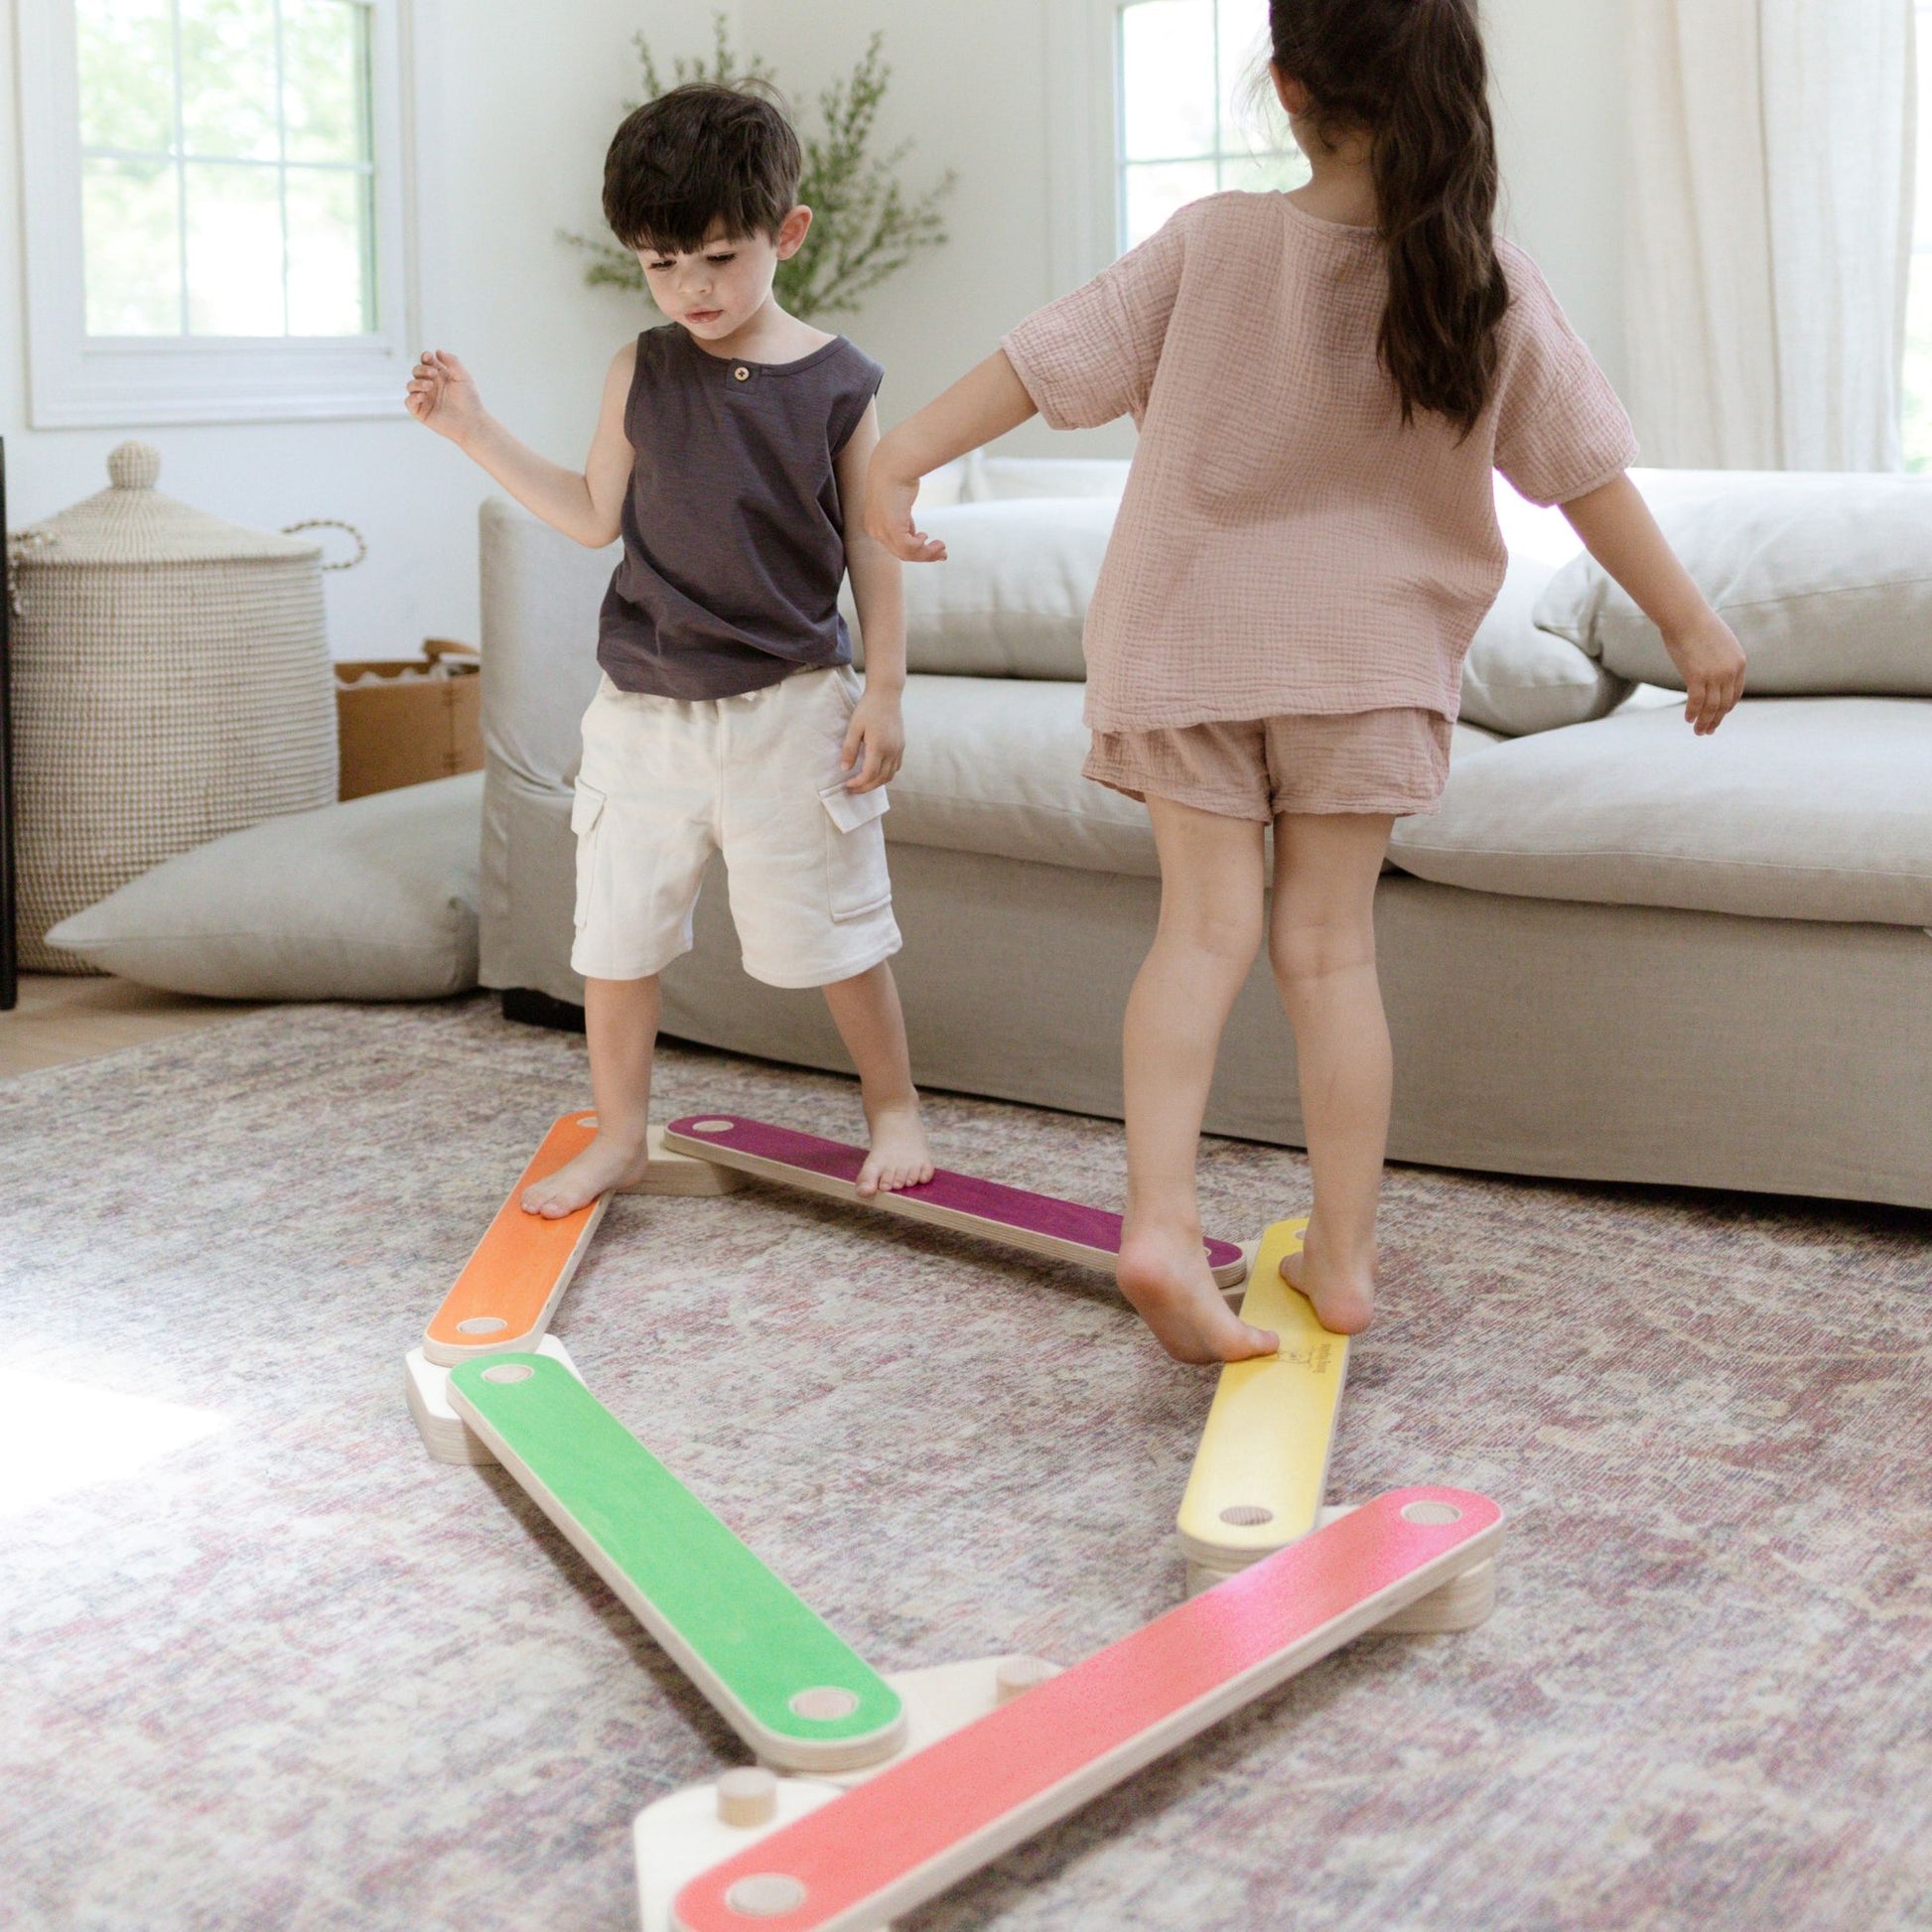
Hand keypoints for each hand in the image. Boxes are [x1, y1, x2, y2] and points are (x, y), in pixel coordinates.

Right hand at [405, 349, 484, 443]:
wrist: (471, 422)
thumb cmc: (470, 400)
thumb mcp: (463, 376)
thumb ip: (452, 361)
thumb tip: (438, 351)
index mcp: (440, 376)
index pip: (426, 362)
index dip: (425, 357)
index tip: (429, 357)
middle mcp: (431, 386)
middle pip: (416, 371)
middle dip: (421, 369)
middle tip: (433, 373)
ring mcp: (425, 399)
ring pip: (410, 385)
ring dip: (417, 382)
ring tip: (429, 386)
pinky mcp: (421, 412)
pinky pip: (409, 402)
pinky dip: (412, 397)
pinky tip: (422, 396)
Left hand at [840, 686, 905, 791]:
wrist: (886, 694)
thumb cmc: (868, 709)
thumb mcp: (854, 728)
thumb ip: (849, 749)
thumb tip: (845, 769)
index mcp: (879, 746)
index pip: (869, 774)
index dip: (858, 783)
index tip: (847, 785)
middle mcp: (892, 750)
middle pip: (880, 779)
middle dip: (865, 787)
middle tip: (852, 790)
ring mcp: (899, 749)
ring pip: (890, 776)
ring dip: (876, 783)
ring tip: (862, 784)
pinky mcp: (901, 746)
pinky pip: (896, 768)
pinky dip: (885, 775)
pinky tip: (875, 773)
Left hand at [864, 463, 946, 563]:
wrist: (894, 465)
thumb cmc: (897, 477)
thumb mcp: (900, 502)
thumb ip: (904, 519)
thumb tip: (917, 535)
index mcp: (874, 524)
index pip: (893, 545)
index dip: (913, 548)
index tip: (928, 543)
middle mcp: (874, 531)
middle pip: (901, 553)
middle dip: (923, 555)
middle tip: (942, 553)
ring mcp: (881, 531)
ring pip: (906, 554)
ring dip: (927, 553)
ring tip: (942, 546)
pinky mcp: (892, 530)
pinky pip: (910, 548)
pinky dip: (923, 548)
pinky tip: (928, 538)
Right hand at [1662, 610, 1746, 734]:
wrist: (1686, 616)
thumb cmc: (1698, 625)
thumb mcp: (1718, 643)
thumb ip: (1719, 658)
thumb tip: (1711, 668)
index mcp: (1739, 663)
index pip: (1734, 693)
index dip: (1726, 708)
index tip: (1718, 716)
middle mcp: (1730, 671)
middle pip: (1724, 704)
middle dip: (1716, 720)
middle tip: (1708, 731)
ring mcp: (1714, 675)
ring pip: (1711, 707)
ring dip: (1705, 722)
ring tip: (1698, 732)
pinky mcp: (1697, 677)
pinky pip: (1696, 702)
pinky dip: (1693, 713)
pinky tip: (1688, 719)